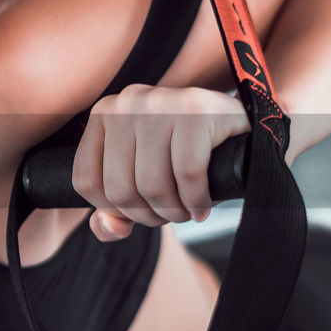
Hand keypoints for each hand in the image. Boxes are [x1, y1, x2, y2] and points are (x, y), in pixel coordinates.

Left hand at [70, 85, 249, 241]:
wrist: (245, 125)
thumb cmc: (185, 153)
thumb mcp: (142, 178)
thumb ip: (113, 212)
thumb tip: (110, 227)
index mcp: (105, 114)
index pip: (86, 180)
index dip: (112, 210)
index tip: (139, 212)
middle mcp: (127, 103)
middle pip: (119, 188)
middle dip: (148, 216)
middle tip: (170, 216)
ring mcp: (161, 102)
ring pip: (152, 185)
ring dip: (173, 212)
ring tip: (187, 211)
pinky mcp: (197, 110)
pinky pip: (188, 173)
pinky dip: (196, 200)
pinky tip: (203, 205)